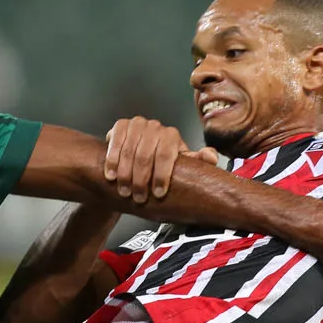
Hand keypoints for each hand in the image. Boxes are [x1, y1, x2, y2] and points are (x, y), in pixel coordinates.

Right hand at [103, 116, 219, 203]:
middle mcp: (155, 127)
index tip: (158, 194)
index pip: (166, 155)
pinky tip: (111, 175)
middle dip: (141, 180)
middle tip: (138, 198)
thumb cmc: (162, 161)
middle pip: (145, 155)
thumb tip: (211, 157)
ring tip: (124, 191)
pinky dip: (112, 160)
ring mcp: (137, 124)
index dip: (161, 176)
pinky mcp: (121, 125)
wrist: (139, 151)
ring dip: (125, 174)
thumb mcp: (181, 164)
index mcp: (171, 136)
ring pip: (129, 151)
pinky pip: (115, 142)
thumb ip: (197, 162)